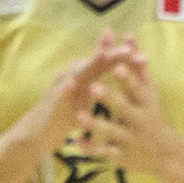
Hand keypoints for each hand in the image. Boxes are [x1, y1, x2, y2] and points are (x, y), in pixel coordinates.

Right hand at [13, 31, 139, 162]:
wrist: (39, 131)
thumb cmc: (65, 112)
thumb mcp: (85, 93)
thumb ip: (98, 76)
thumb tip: (112, 60)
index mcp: (85, 75)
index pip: (107, 63)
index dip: (124, 59)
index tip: (144, 57)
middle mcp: (74, 76)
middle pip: (96, 63)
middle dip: (113, 55)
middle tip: (130, 50)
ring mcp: (62, 88)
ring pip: (78, 73)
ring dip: (90, 64)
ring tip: (103, 55)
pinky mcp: (53, 103)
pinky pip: (59, 96)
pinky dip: (65, 89)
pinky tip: (71, 83)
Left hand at [71, 42, 179, 175]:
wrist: (167, 155)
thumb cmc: (153, 115)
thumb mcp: (150, 91)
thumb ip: (137, 65)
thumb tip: (127, 36)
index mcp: (146, 103)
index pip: (137, 88)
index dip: (128, 79)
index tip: (117, 66)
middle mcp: (139, 121)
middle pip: (124, 109)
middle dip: (109, 98)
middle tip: (93, 87)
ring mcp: (130, 139)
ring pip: (111, 131)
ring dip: (95, 124)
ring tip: (79, 115)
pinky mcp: (122, 156)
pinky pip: (104, 152)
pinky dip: (91, 148)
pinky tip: (78, 141)